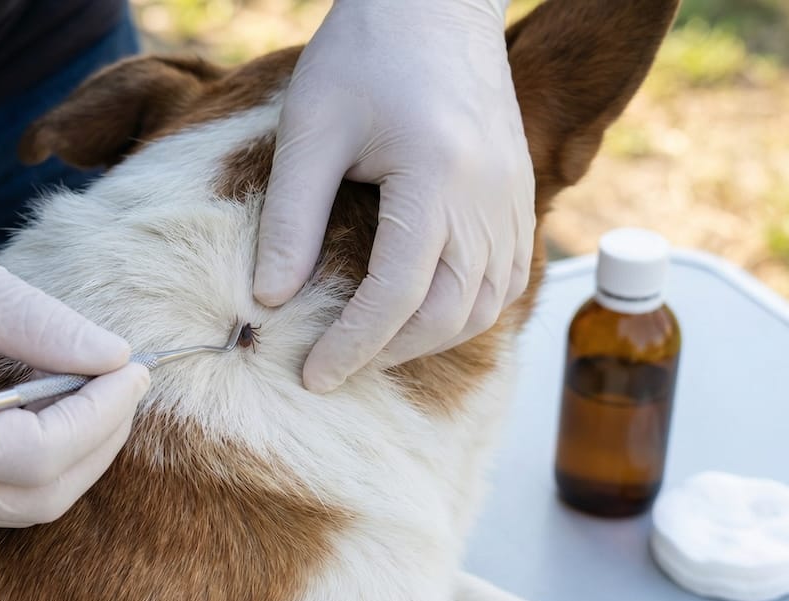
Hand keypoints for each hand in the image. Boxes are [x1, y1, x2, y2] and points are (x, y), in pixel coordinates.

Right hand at [0, 164, 149, 526]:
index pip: (34, 458)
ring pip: (14, 505)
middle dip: (96, 443)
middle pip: (32, 499)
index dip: (100, 417)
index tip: (134, 368)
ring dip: (71, 457)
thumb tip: (116, 357)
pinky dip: (35, 459)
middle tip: (124, 380)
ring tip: (96, 391)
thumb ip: (43, 326)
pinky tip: (50, 408)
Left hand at [254, 0, 535, 391]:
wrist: (435, 1)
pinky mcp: (519, 191)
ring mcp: (513, 196)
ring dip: (431, 337)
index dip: (354, 344)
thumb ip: (291, 219)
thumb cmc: (366, 52)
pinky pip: (507, 276)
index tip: (314, 375)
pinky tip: (424, 312)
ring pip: (487, 303)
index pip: (399, 294)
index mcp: (437, 178)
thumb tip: (270, 300)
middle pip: (451, 313)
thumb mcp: (311, 129)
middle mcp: (489, 197)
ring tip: (374, 344)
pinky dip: (468, 309)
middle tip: (336, 364)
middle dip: (390, 351)